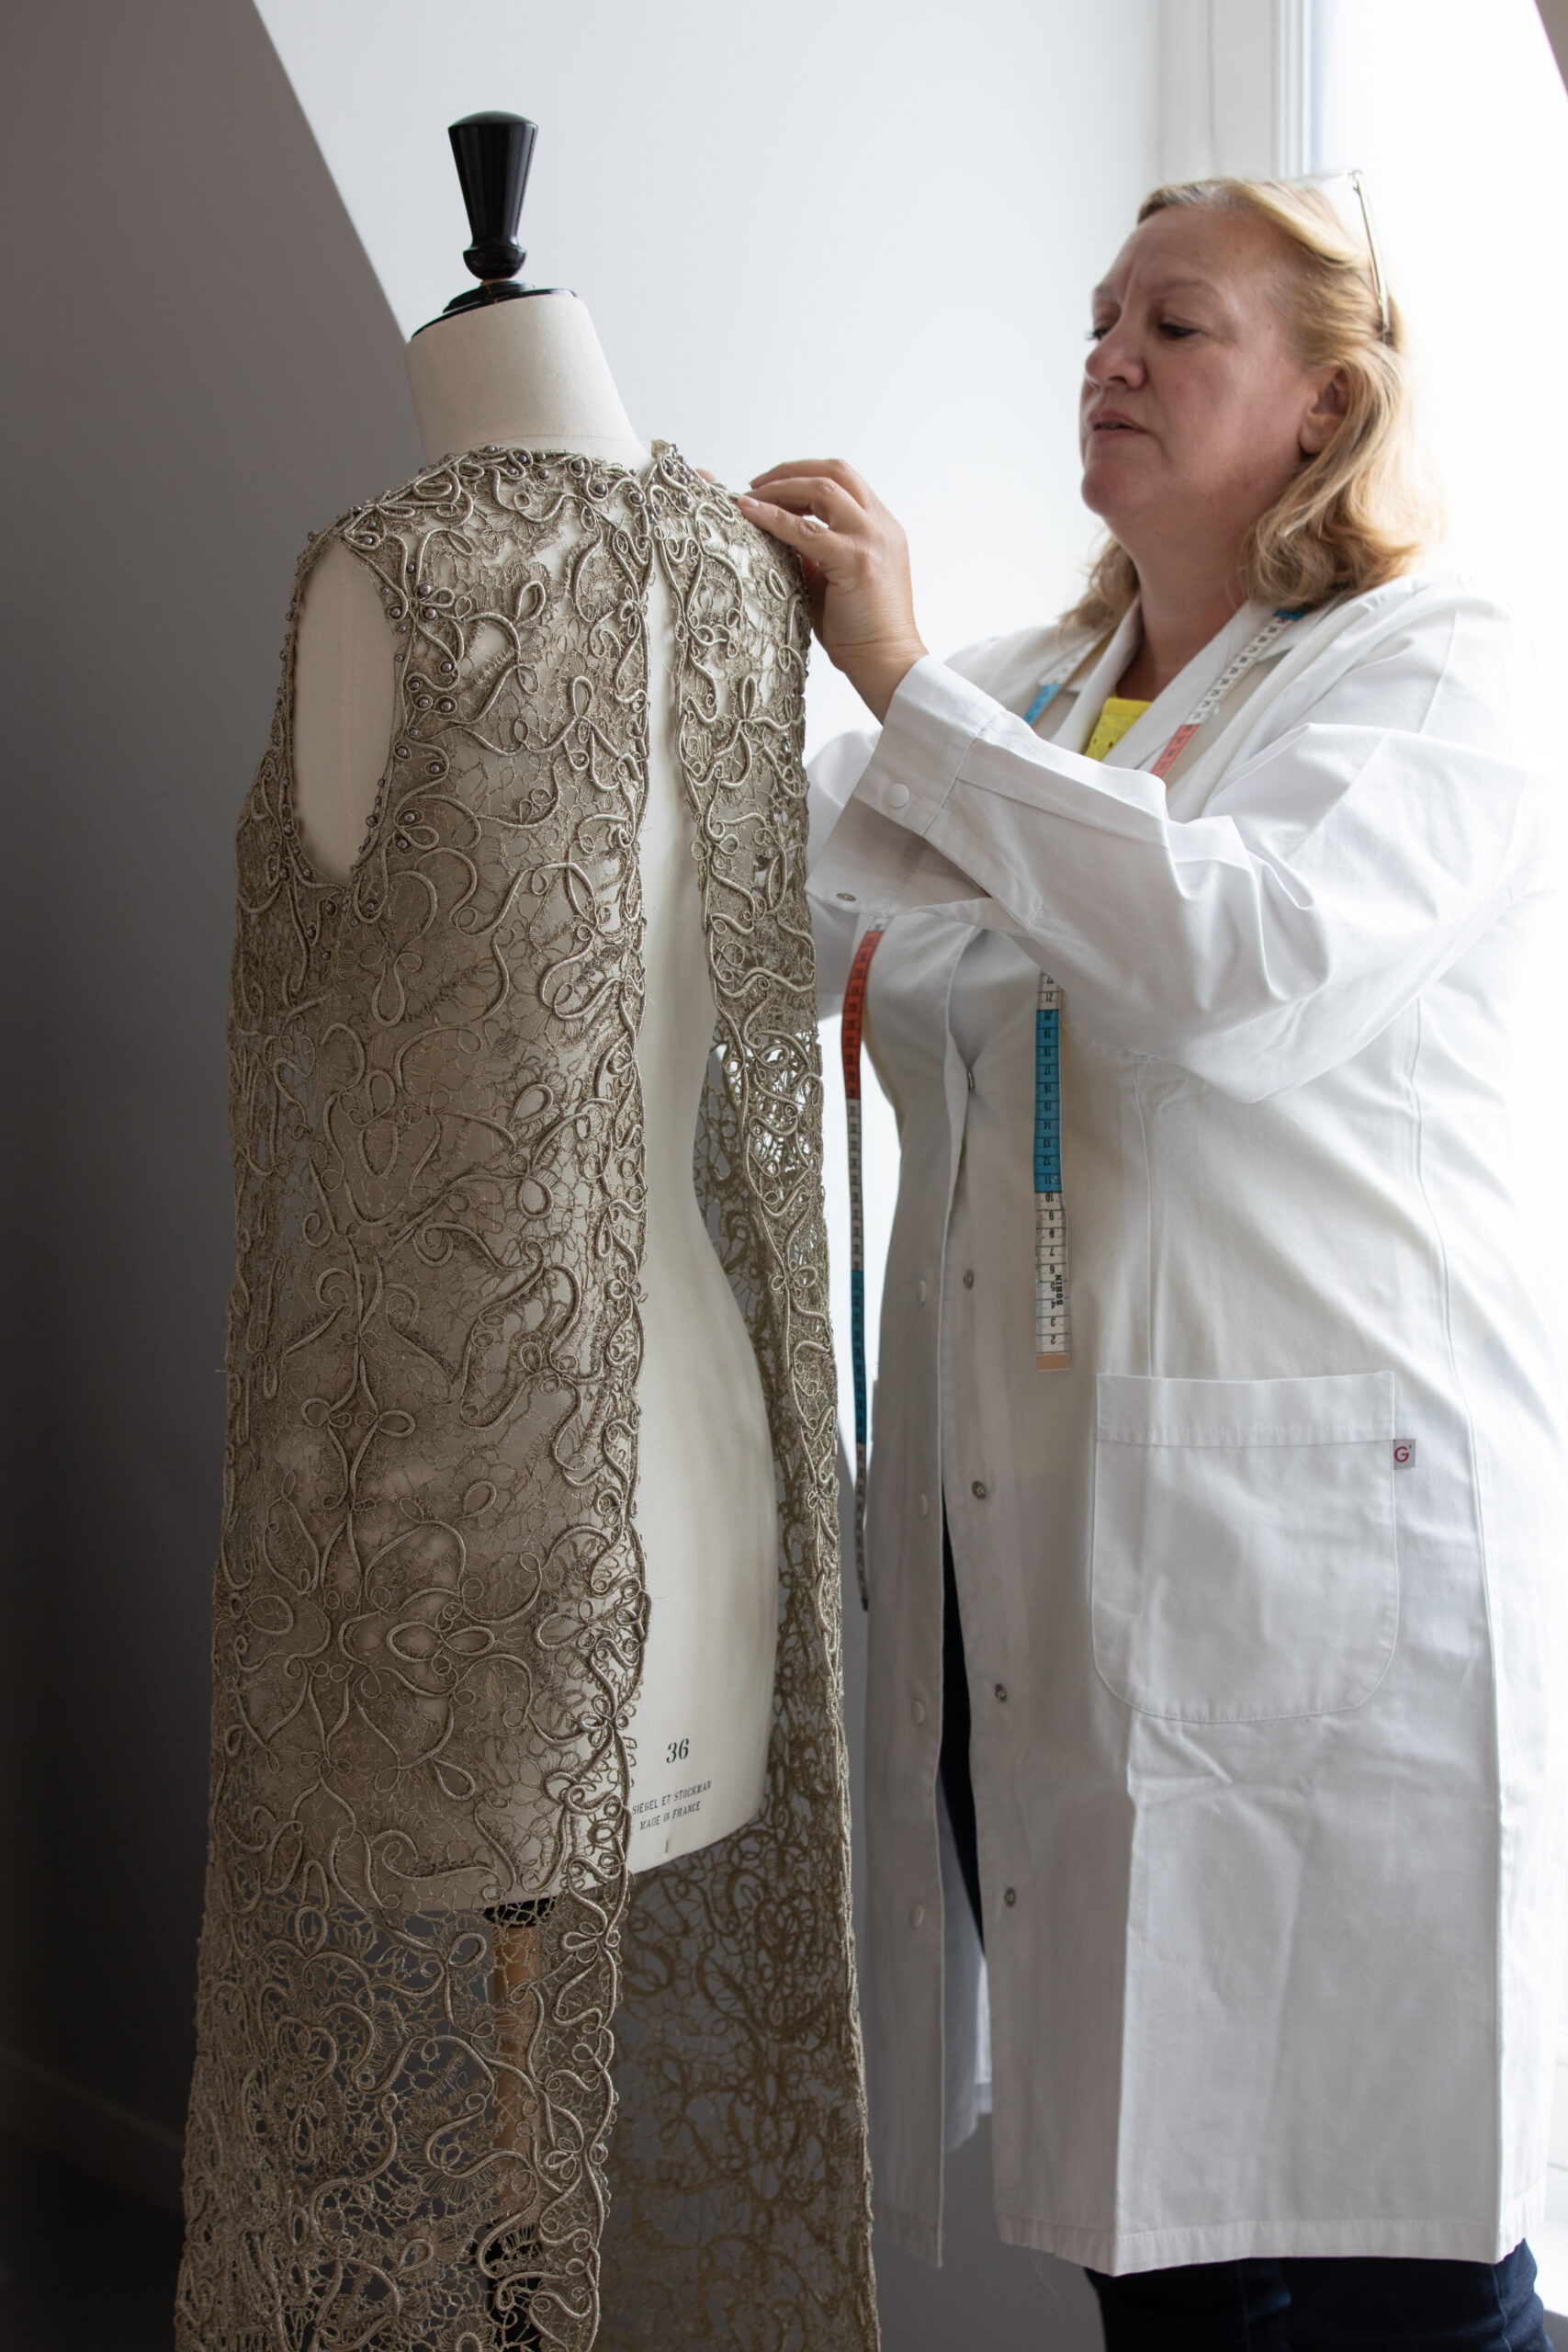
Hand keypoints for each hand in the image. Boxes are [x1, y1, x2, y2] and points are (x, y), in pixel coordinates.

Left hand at [737, 460, 926, 722]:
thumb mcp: (835, 581)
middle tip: (757, 485)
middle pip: (834, 472)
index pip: (843, 483)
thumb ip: (815, 553)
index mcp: (881, 528)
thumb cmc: (861, 633)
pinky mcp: (856, 560)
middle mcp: (880, 526)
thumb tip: (777, 535)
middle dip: (791, 471)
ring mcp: (871, 539)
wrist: (889, 664)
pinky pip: (807, 529)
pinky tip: (749, 514)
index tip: (773, 488)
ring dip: (782, 487)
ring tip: (751, 498)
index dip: (804, 477)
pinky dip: (774, 517)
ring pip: (823, 488)